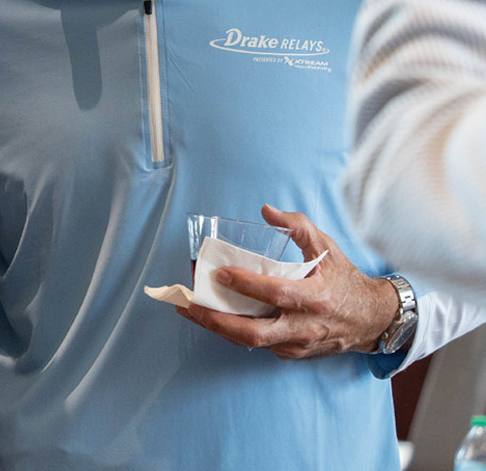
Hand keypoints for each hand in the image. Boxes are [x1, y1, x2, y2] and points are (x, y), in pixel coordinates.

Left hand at [178, 205, 397, 358]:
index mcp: (316, 297)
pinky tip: (215, 317)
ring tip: (191, 311)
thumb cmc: (345, 279)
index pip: (276, 294)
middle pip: (256, 332)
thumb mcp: (326, 247)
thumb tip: (266, 210)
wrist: (372, 320)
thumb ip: (297, 226)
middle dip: (218, 320)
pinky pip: (260, 345)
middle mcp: (306, 326)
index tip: (219, 274)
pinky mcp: (295, 353)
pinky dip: (236, 333)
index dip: (246, 285)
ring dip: (219, 328)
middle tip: (191, 304)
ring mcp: (299, 344)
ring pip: (253, 342)